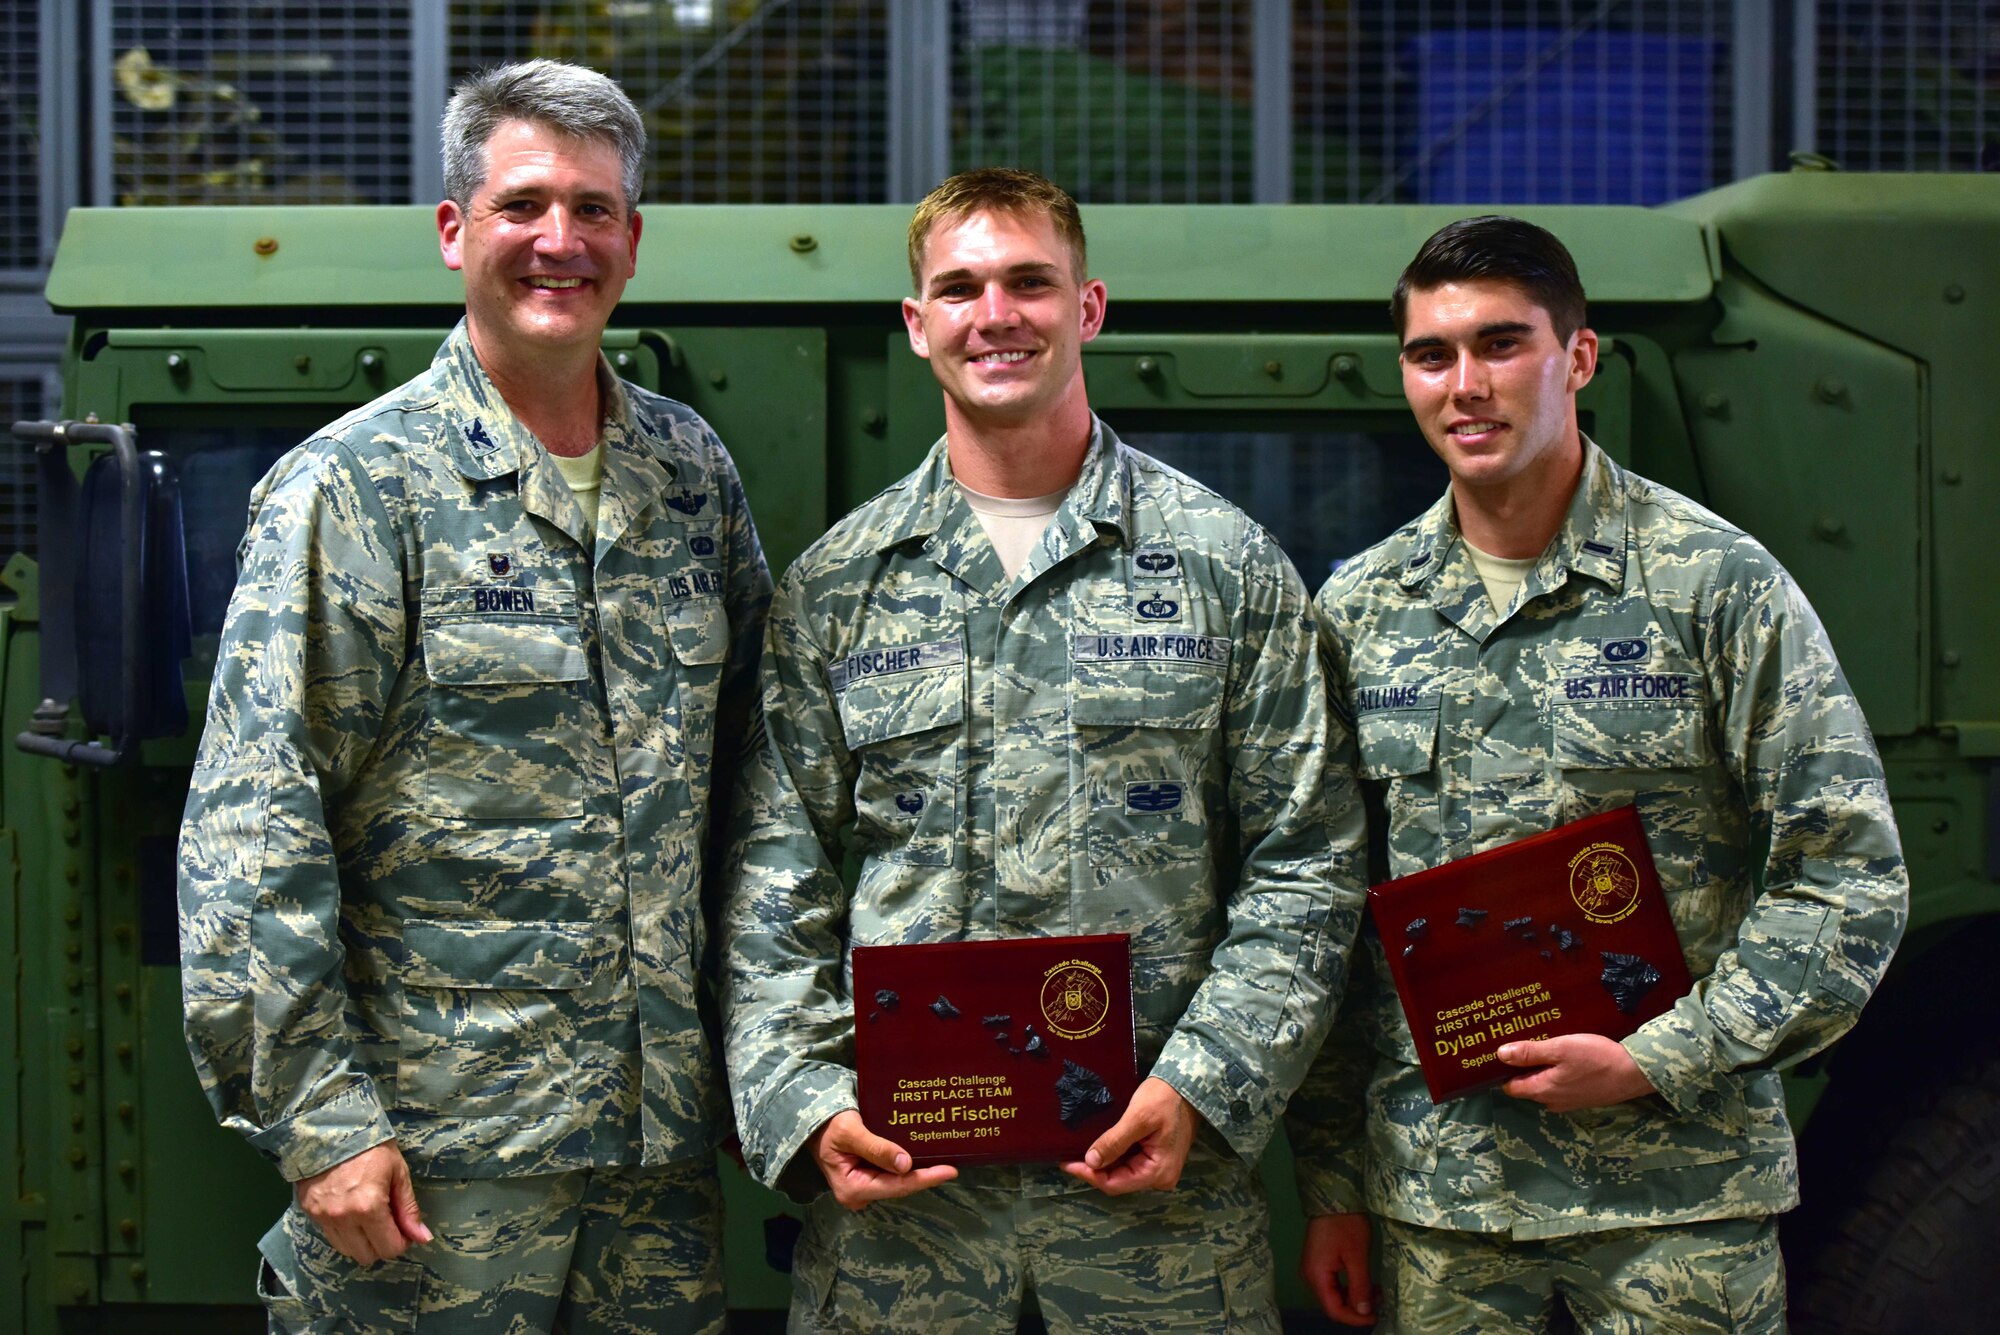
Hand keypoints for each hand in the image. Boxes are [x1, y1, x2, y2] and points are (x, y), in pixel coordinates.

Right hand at [295, 1141, 430, 1264]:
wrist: (330, 1129)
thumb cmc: (371, 1147)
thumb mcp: (398, 1173)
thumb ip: (408, 1209)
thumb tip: (422, 1237)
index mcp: (369, 1207)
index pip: (389, 1248)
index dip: (402, 1242)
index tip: (404, 1229)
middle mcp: (344, 1218)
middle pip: (367, 1256)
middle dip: (382, 1244)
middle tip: (387, 1224)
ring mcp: (323, 1218)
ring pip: (347, 1250)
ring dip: (362, 1242)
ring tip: (368, 1217)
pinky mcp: (309, 1214)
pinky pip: (331, 1237)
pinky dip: (344, 1233)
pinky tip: (351, 1212)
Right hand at [809, 1110, 957, 1210]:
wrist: (814, 1123)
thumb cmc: (829, 1125)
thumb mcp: (850, 1132)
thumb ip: (877, 1148)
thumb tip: (906, 1164)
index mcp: (853, 1189)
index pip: (897, 1186)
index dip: (925, 1179)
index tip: (949, 1171)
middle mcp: (860, 1195)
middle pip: (900, 1186)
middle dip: (925, 1175)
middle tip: (952, 1164)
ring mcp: (864, 1188)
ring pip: (898, 1181)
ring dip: (918, 1170)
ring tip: (944, 1158)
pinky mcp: (868, 1179)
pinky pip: (892, 1174)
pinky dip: (907, 1165)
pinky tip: (926, 1156)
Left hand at [1061, 1076, 1197, 1194]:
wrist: (1187, 1085)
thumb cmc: (1164, 1098)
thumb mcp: (1138, 1118)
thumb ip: (1114, 1142)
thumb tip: (1090, 1162)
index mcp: (1158, 1172)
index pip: (1115, 1184)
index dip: (1089, 1175)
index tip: (1066, 1162)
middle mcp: (1160, 1178)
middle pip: (1118, 1181)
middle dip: (1094, 1169)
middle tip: (1069, 1155)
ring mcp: (1159, 1169)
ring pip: (1122, 1173)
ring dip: (1103, 1163)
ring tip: (1078, 1150)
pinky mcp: (1156, 1158)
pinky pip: (1130, 1163)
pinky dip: (1114, 1156)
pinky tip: (1099, 1146)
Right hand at [1301, 1213, 1375, 1325]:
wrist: (1333, 1196)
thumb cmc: (1346, 1224)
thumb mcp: (1357, 1256)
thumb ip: (1359, 1286)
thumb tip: (1364, 1312)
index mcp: (1316, 1276)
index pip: (1334, 1310)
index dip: (1355, 1318)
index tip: (1376, 1316)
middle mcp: (1310, 1276)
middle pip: (1332, 1303)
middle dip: (1356, 1308)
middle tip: (1380, 1301)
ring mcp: (1312, 1268)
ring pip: (1333, 1294)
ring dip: (1354, 1297)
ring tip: (1376, 1292)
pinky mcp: (1318, 1261)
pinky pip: (1332, 1283)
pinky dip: (1349, 1286)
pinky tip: (1365, 1282)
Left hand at [1496, 1033, 1654, 1111]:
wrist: (1635, 1073)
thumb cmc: (1595, 1059)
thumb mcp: (1560, 1049)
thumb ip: (1530, 1053)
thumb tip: (1500, 1054)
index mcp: (1542, 1091)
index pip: (1511, 1087)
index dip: (1503, 1071)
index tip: (1499, 1053)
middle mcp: (1553, 1101)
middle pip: (1527, 1086)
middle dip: (1521, 1068)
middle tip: (1518, 1044)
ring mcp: (1569, 1101)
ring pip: (1545, 1085)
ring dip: (1541, 1069)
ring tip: (1539, 1046)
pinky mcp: (1582, 1097)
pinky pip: (1560, 1086)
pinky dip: (1556, 1073)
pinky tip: (1562, 1057)